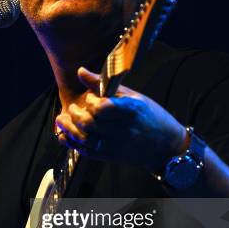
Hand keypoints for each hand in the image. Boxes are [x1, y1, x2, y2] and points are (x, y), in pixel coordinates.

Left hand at [55, 67, 186, 171]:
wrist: (166, 146)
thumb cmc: (150, 116)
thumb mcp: (133, 96)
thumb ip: (105, 85)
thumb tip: (80, 71)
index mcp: (132, 110)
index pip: (103, 108)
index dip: (91, 102)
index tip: (90, 98)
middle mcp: (124, 129)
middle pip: (90, 124)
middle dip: (75, 115)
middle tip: (72, 108)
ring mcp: (116, 145)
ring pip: (85, 139)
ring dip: (68, 129)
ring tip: (62, 119)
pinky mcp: (111, 157)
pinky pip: (86, 151)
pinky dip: (72, 142)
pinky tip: (66, 134)